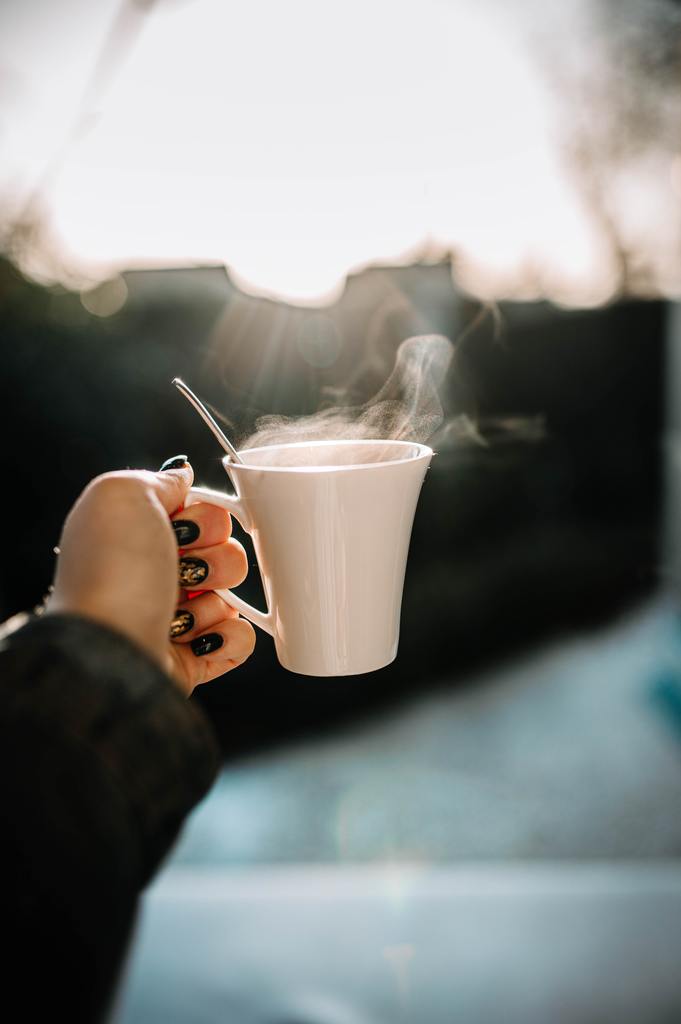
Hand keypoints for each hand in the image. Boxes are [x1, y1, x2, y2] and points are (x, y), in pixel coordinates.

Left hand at [47, 458, 254, 693]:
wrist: (109, 650)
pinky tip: (198, 640)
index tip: (182, 527)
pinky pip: (240, 638)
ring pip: (233, 595)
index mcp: (141, 536)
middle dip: (212, 559)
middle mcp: (158, 575)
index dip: (204, 518)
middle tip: (180, 570)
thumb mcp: (121, 495)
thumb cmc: (111, 572)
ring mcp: (177, 617)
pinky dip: (228, 639)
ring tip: (177, 614)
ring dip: (212, 602)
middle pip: (225, 550)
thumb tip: (183, 473)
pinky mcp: (195, 657)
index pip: (203, 513)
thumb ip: (158, 479)